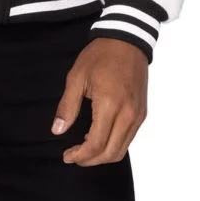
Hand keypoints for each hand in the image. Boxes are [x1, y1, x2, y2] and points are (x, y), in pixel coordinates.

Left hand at [51, 38, 147, 165]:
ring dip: (102, 155)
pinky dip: (113, 145)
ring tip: (84, 148)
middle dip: (90, 160)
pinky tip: (99, 136)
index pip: (96, 144)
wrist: (127, 40)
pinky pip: (128, 139)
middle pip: (110, 153)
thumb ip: (67, 106)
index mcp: (110, 104)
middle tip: (73, 156)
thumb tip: (57, 130)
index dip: (80, 155)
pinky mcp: (142, 113)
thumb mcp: (77, 76)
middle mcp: (128, 114)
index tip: (66, 156)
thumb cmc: (100, 55)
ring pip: (121, 150)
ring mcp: (137, 115)